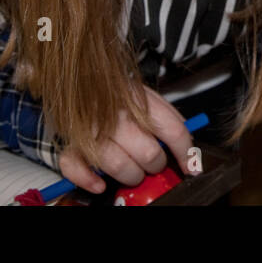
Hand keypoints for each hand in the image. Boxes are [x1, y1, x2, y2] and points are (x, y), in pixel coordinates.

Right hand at [57, 87, 193, 193]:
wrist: (78, 79)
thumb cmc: (116, 94)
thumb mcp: (145, 95)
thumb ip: (167, 116)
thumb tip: (187, 142)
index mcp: (138, 98)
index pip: (172, 130)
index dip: (185, 153)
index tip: (190, 166)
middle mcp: (115, 113)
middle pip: (148, 152)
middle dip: (156, 164)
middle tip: (154, 163)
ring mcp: (91, 129)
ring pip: (119, 165)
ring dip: (132, 175)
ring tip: (133, 172)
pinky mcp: (71, 144)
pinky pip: (77, 168)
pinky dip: (89, 180)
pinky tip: (100, 183)